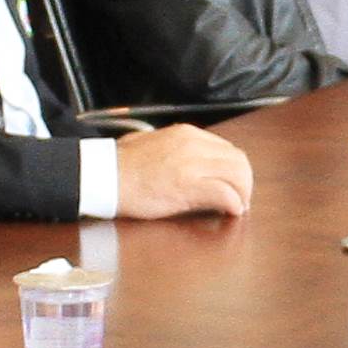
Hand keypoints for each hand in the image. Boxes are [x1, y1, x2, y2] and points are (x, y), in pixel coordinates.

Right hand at [111, 122, 253, 218]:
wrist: (104, 176)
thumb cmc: (122, 165)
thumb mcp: (154, 144)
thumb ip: (176, 149)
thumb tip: (188, 162)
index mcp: (187, 134)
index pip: (227, 148)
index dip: (235, 169)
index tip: (233, 184)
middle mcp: (195, 144)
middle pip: (238, 160)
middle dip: (244, 182)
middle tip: (240, 199)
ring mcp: (193, 165)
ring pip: (237, 175)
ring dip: (243, 194)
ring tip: (237, 208)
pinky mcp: (188, 186)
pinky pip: (225, 194)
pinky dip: (234, 204)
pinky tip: (231, 213)